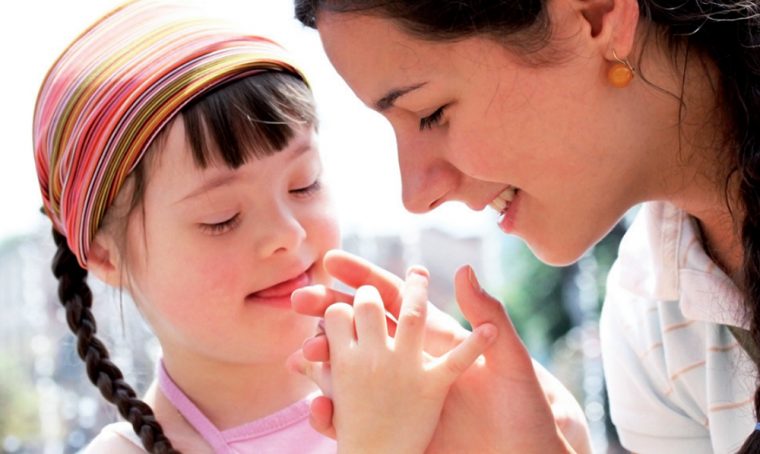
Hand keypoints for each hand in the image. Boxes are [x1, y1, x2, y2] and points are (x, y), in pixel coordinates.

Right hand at [289, 250, 586, 452]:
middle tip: (299, 300)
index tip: (329, 262)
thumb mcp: (510, 360)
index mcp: (438, 338)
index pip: (393, 298)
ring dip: (324, 358)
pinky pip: (363, 416)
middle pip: (364, 325)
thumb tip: (463, 269)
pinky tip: (314, 405)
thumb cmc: (526, 407)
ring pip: (355, 367)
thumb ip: (489, 315)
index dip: (361, 278)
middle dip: (330, 308)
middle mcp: (415, 359)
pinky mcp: (407, 425)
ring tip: (299, 356)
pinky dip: (335, 411)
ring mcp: (405, 391)